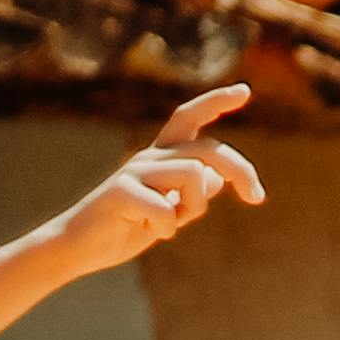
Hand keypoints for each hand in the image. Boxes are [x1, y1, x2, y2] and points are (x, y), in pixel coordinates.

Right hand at [44, 88, 262, 274]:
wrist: (82, 248)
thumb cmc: (127, 228)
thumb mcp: (170, 210)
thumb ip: (192, 193)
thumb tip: (216, 177)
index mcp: (161, 157)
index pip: (189, 118)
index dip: (215, 102)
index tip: (245, 91)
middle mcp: (149, 156)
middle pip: (208, 149)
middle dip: (242, 170)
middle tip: (258, 198)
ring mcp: (134, 171)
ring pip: (194, 175)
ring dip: (194, 207)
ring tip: (172, 222)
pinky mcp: (121, 190)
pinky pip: (167, 208)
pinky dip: (168, 227)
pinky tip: (150, 231)